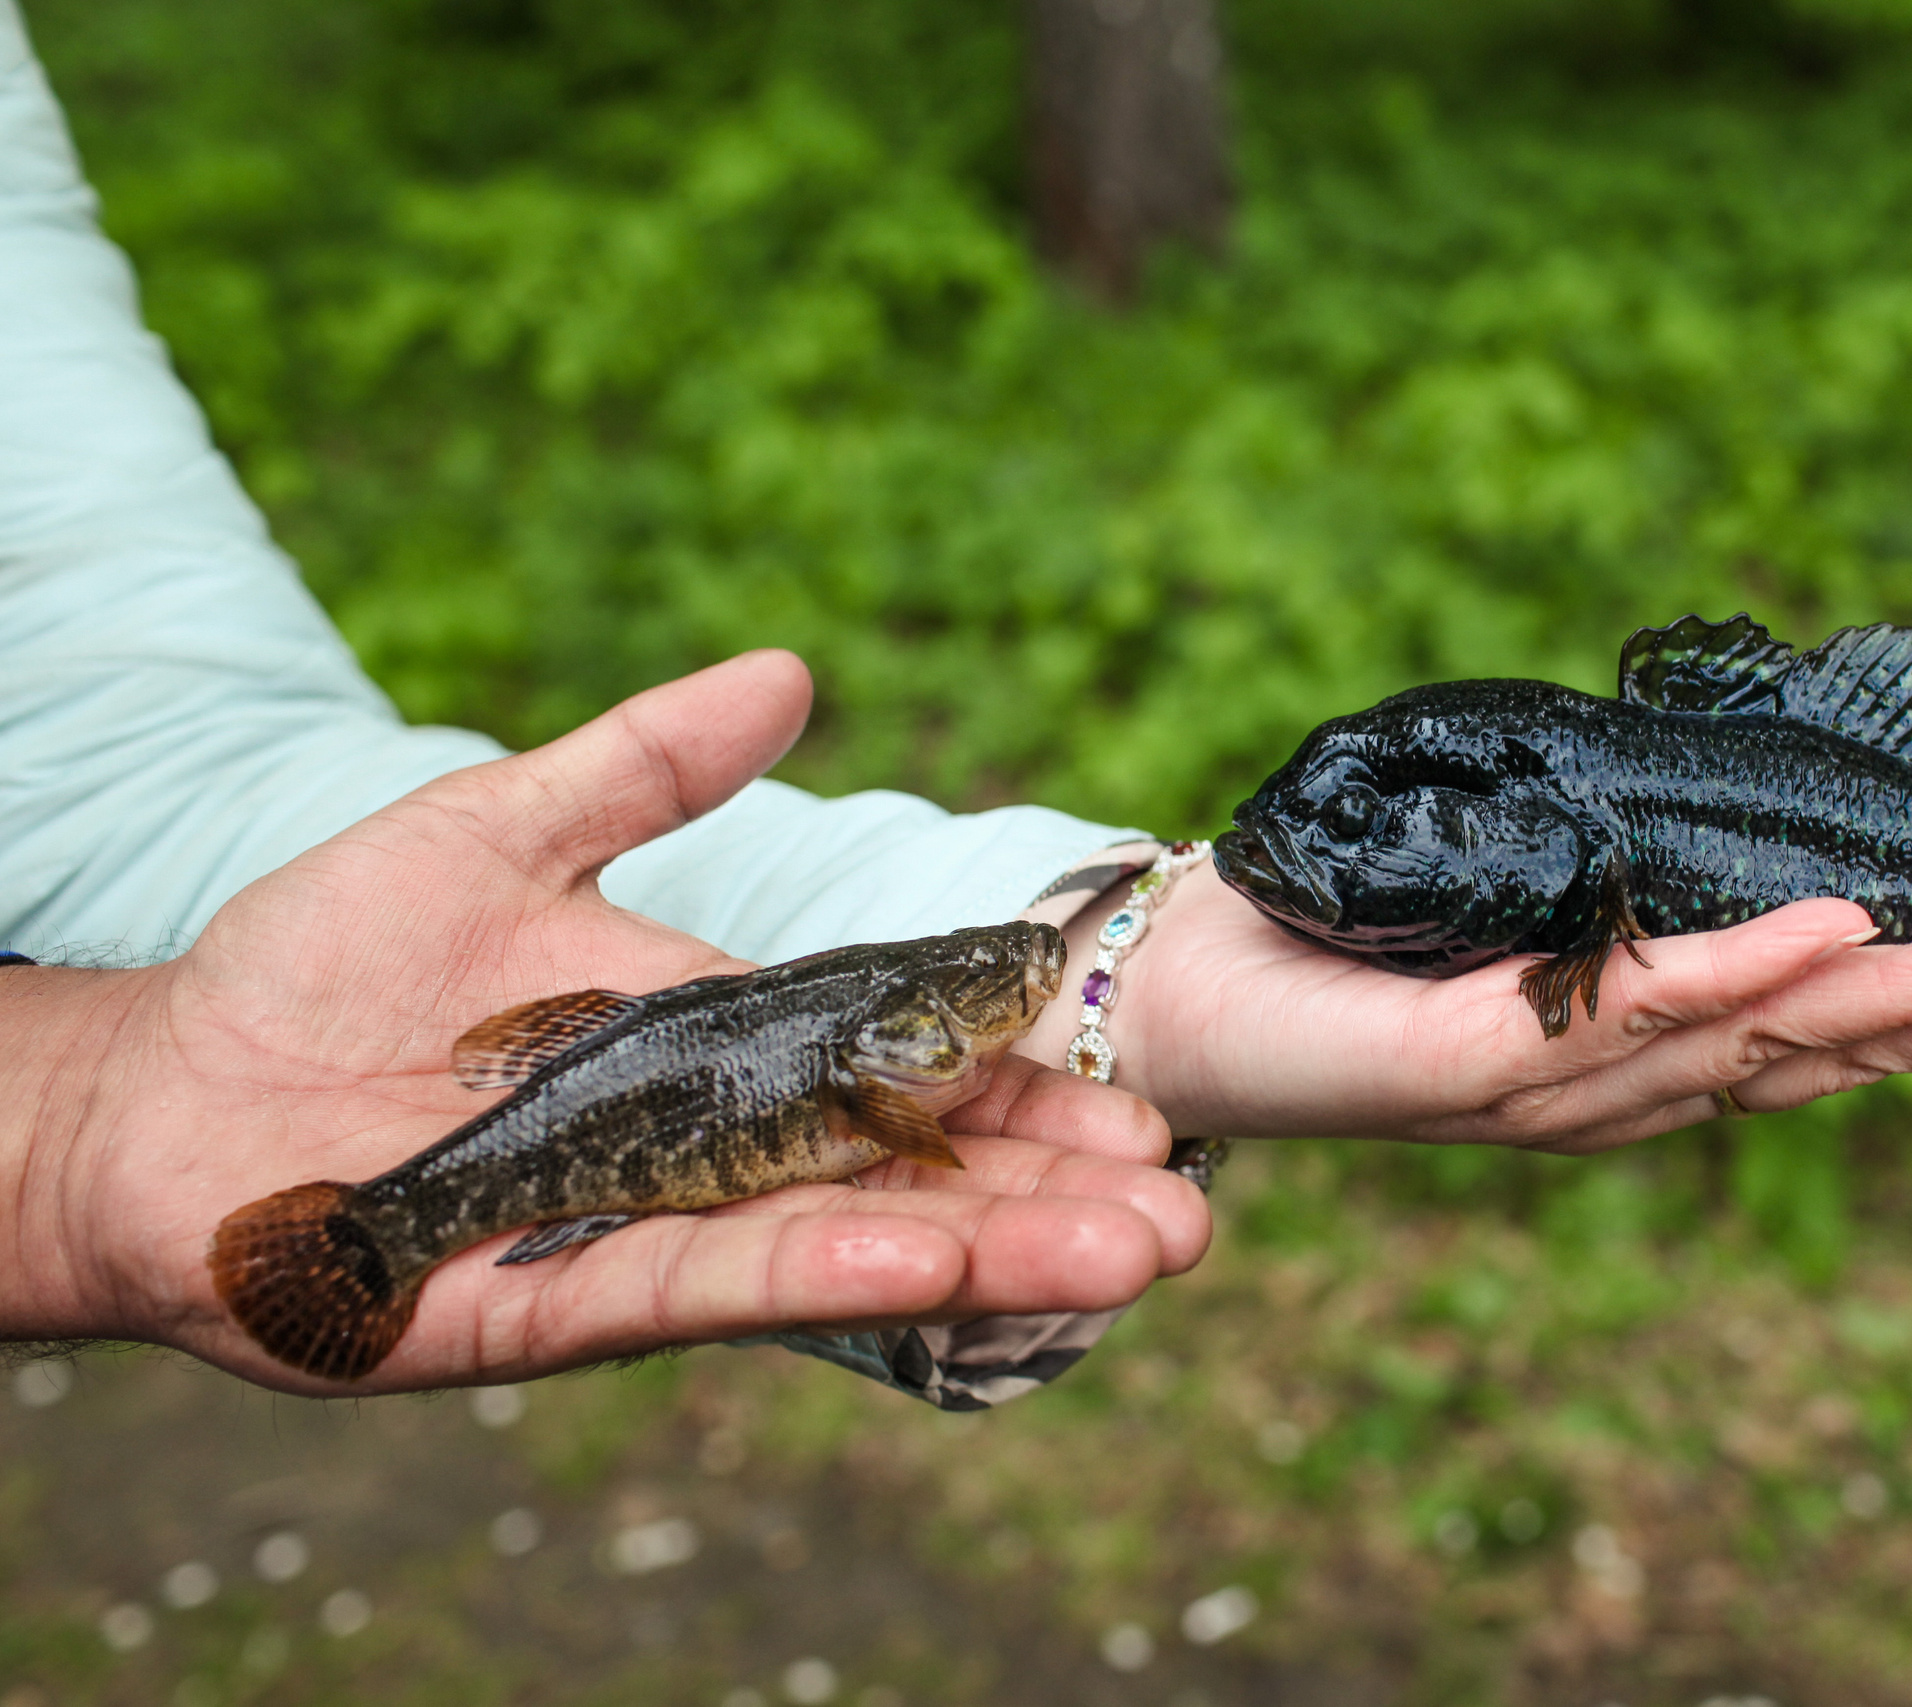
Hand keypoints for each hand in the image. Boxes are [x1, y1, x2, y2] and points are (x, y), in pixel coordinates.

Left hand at [0, 654, 1206, 1393]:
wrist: (162, 1090)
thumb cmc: (322, 961)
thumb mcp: (501, 827)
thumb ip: (646, 757)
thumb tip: (793, 670)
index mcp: (719, 1058)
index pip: (902, 1076)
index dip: (1018, 1091)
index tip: (1138, 1099)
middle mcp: (706, 1161)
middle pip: (905, 1182)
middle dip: (1045, 1201)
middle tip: (1189, 1212)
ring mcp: (639, 1235)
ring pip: (838, 1249)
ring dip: (987, 1257)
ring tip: (1132, 1258)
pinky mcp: (553, 1300)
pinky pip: (706, 1286)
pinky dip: (822, 1276)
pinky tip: (933, 1267)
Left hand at [1089, 874, 1911, 1153]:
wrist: (1183, 991)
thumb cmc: (1356, 946)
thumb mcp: (1531, 917)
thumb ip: (1637, 907)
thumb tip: (1748, 851)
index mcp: (1647, 1059)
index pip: (1833, 1045)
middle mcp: (1622, 1091)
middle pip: (1830, 1054)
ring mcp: (1555, 1086)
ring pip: (1759, 1041)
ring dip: (1900, 997)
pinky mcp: (1471, 1062)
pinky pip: (1623, 1008)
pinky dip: (1732, 970)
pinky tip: (1827, 927)